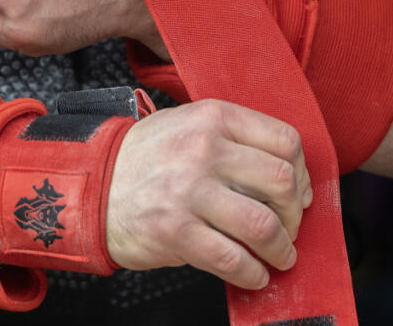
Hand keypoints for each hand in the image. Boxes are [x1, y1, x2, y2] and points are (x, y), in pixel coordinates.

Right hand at [106, 99, 313, 289]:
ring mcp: (189, 192)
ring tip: (279, 256)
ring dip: (282, 249)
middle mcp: (203, 150)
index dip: (301, 173)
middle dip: (294, 215)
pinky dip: (253, 274)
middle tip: (288, 228)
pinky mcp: (176, 232)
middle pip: (282, 183)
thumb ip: (233, 139)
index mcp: (212, 118)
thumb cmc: (144, 159)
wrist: (91, 186)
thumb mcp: (187, 125)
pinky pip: (234, 260)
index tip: (297, 193)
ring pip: (265, 226)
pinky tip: (253, 274)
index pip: (284, 140)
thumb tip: (288, 176)